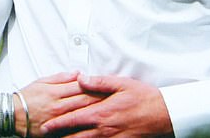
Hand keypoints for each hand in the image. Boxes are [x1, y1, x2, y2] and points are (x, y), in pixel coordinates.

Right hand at [19, 72, 103, 136]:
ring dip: (96, 112)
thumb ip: (62, 78)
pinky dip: (84, 128)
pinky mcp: (55, 132)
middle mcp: (59, 106)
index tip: (109, 85)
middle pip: (84, 101)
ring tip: (110, 111)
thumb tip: (79, 73)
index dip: (96, 86)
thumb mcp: (43, 81)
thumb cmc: (27, 96)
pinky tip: (94, 127)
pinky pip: (73, 130)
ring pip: (82, 116)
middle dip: (101, 99)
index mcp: (56, 92)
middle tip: (116, 98)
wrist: (12, 114)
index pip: (81, 87)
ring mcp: (58, 121)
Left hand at [40, 74, 173, 137]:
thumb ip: (98, 82)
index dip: (58, 124)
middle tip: (46, 137)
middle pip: (76, 137)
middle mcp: (104, 129)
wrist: (163, 114)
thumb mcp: (121, 84)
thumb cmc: (143, 97)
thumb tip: (81, 78)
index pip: (74, 120)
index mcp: (102, 113)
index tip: (46, 126)